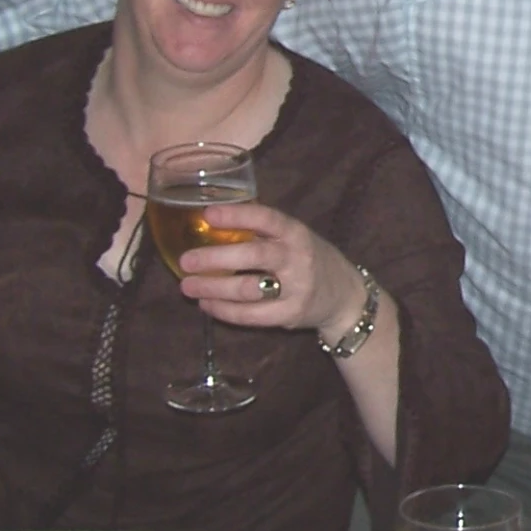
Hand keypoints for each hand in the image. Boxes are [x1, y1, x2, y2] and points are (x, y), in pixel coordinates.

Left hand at [181, 203, 371, 341]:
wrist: (345, 296)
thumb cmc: (309, 259)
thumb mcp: (294, 238)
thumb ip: (262, 232)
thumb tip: (210, 224)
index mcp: (296, 233)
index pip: (267, 219)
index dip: (237, 215)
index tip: (207, 214)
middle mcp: (298, 259)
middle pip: (254, 256)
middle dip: (215, 258)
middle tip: (186, 260)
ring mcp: (296, 289)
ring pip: (248, 289)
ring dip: (213, 288)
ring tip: (187, 286)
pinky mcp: (290, 315)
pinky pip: (251, 316)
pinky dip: (224, 311)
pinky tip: (207, 305)